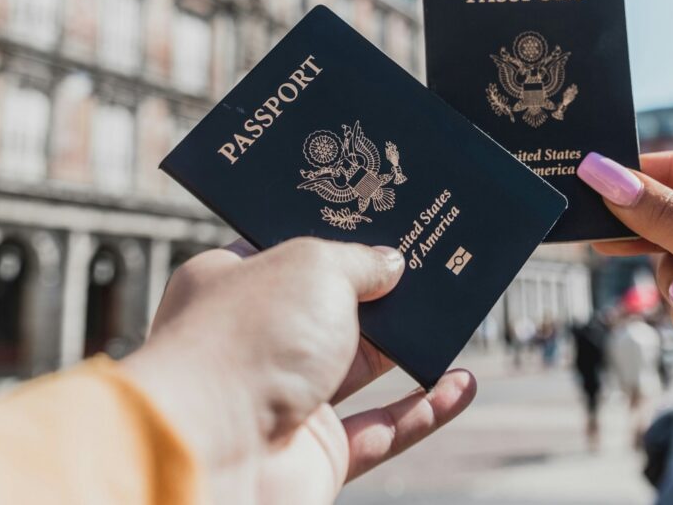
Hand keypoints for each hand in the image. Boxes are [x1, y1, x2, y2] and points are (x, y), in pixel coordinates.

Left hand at [121, 237, 476, 503]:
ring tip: (454, 315)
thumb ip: (360, 261)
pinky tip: (461, 385)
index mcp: (233, 284)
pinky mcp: (315, 454)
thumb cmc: (248, 340)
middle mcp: (256, 341)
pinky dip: (425, 410)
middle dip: (381, 290)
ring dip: (409, 347)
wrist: (210, 454)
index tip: (381, 218)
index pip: (288, 250)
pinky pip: (383, 430)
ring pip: (362, 368)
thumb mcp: (314, 266)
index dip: (336, 234)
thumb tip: (390, 263)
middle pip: (332, 309)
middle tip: (430, 262)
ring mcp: (285, 400)